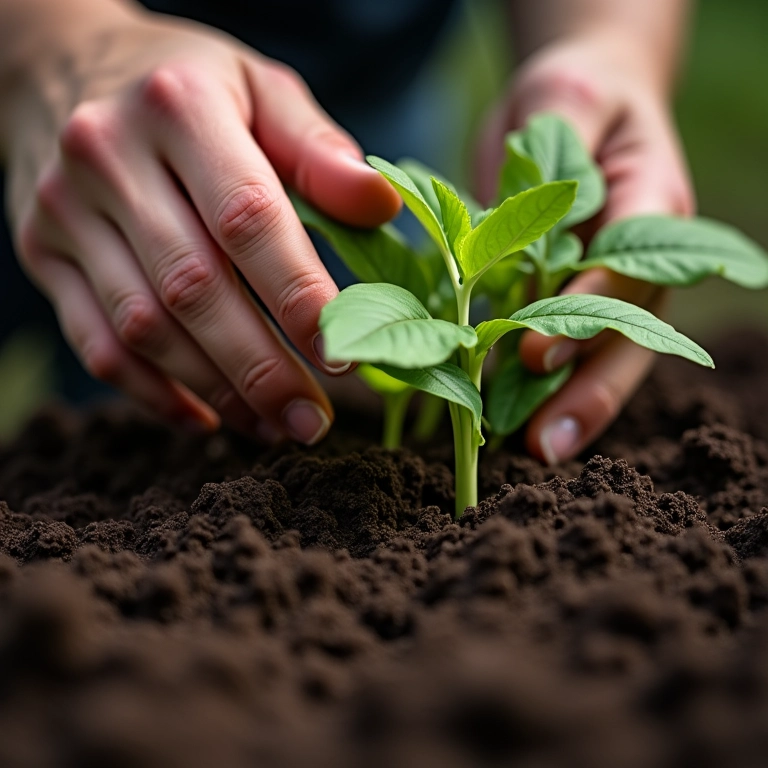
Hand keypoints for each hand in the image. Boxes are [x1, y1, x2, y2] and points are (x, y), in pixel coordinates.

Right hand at [5, 5, 399, 442]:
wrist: (68, 67)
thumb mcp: (262, 91)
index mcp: (180, 107)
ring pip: (143, 328)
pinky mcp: (43, 253)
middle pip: (193, 287)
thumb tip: (383, 206)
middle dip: (261, 369)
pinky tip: (209, 417)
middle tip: (314, 422)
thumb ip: (319, 151)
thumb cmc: (192, 87)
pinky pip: (96, 344)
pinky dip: (154, 394)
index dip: (298, 296)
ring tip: (275, 426)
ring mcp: (64, 209)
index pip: (248, 218)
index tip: (344, 358)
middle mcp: (109, 156)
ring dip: (216, 391)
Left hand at [475, 32, 693, 463]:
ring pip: (597, 358)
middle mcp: (637, 261)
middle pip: (627, 339)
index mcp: (652, 208)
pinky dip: (533, 388)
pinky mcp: (565, 302)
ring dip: (562, 408)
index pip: (626, 273)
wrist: (570, 111)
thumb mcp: (566, 98)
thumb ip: (560, 141)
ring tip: (530, 454)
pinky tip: (501, 422)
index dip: (585, 317)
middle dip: (587, 395)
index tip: (533, 356)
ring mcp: (605, 289)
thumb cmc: (572, 98)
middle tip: (545, 446)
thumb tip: (544, 209)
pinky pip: (557, 350)